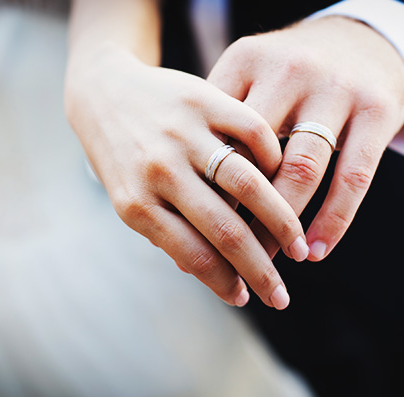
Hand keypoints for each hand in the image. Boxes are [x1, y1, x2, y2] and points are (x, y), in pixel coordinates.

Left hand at [65, 44, 308, 308]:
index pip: (193, 256)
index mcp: (137, 203)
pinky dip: (276, 161)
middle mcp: (160, 170)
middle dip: (261, 270)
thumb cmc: (121, 156)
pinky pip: (254, 133)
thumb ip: (167, 232)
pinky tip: (283, 183)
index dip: (225, 284)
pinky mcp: (203, 99)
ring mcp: (183, 133)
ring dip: (282, 224)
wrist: (103, 91)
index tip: (247, 298)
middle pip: (226, 230)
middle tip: (282, 296)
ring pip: (249, 185)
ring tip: (299, 248)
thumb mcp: (129, 198)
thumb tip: (216, 276)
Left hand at [208, 16, 403, 260]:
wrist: (363, 38)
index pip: (216, 136)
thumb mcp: (249, 81)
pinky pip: (353, 177)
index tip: (190, 232)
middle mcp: (289, 70)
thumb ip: (218, 129)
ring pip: (301, 170)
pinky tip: (317, 251)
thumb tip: (179, 210)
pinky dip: (334, 220)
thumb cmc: (290, 76)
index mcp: (246, 61)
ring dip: (282, 227)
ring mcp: (336, 88)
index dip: (201, 190)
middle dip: (237, 215)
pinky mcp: (377, 110)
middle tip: (225, 258)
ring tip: (268, 263)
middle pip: (253, 156)